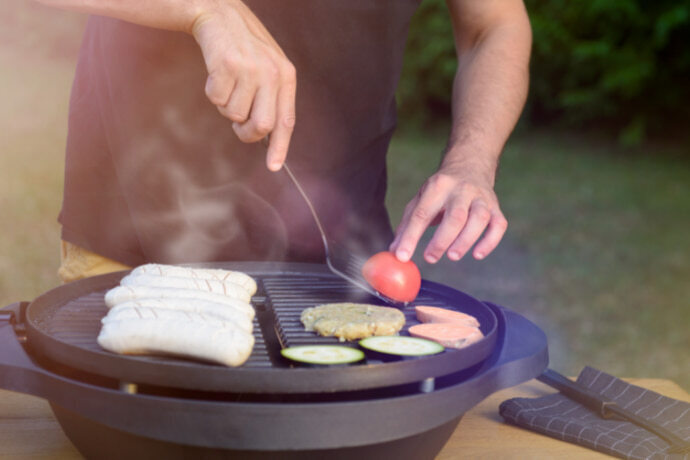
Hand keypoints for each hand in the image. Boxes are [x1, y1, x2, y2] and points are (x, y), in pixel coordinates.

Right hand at [192, 0, 295, 170]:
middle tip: (237, 124)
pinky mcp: (227, 65)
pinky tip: (216, 72)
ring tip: (228, 83)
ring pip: (234, 114)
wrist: (219, 14)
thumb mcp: (267, 68)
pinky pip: (216, 99)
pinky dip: (212, 91)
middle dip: (245, 133)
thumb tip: (265, 136)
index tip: (273, 166)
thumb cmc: (243, 48)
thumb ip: (270, 98)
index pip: (286, 120)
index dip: (280, 146)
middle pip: (261, 126)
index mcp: (286, 76)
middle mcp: (272, 73)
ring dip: (226, 106)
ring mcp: (250, 69)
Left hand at [389, 164, 506, 262]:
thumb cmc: (440, 190)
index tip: (402, 256)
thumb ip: (407, 226)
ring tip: (453, 256)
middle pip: (455, 216)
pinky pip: (498, 225)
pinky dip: (490, 241)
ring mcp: (481, 198)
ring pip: (479, 218)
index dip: (411, 236)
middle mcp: (461, 190)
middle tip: (430, 258)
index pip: (422, 213)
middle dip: (442, 240)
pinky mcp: (495, 208)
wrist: (470, 165)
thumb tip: (394, 253)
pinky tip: (477, 254)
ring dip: (466, 240)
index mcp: (437, 187)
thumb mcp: (421, 199)